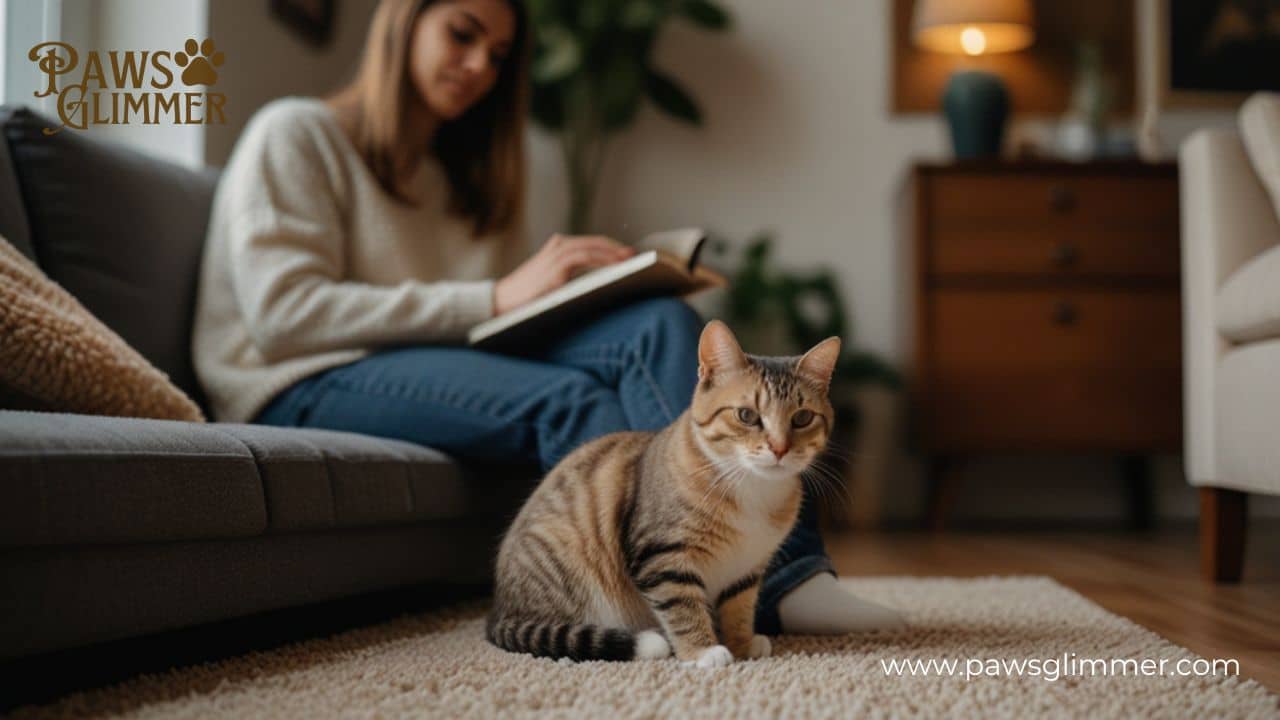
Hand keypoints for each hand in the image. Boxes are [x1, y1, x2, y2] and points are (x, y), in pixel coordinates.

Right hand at [493, 233, 634, 314]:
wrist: (502, 302)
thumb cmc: (527, 297)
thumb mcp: (551, 282)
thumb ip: (570, 276)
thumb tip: (600, 283)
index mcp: (557, 247)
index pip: (590, 243)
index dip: (610, 247)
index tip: (627, 255)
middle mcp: (558, 245)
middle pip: (595, 242)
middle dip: (617, 248)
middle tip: (635, 255)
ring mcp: (557, 254)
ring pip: (593, 247)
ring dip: (614, 254)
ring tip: (630, 261)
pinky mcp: (557, 266)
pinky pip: (586, 258)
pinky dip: (603, 260)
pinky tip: (616, 267)